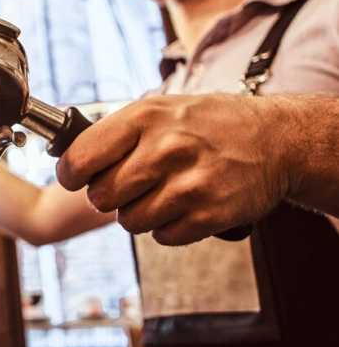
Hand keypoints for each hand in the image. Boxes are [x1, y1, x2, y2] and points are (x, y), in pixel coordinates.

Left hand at [56, 94, 290, 244]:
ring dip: (140, 213)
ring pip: (129, 221)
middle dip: (109, 195)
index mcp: (146, 118)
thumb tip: (72, 158)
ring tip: (163, 192)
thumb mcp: (163, 109)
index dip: (70, 174)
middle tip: (130, 185)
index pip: (80, 158)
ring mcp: (187, 185)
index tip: (76, 177)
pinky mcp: (207, 215)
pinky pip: (162, 236)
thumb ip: (120, 132)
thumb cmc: (213, 123)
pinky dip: (169, 227)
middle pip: (100, 197)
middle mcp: (164, 150)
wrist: (276, 140)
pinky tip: (185, 204)